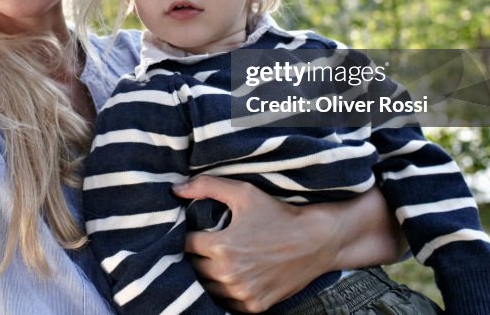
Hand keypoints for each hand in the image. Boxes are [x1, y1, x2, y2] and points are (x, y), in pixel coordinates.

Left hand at [173, 176, 335, 312]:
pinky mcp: (254, 306)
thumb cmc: (278, 214)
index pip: (185, 245)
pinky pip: (226, 303)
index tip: (196, 230)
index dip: (188, 236)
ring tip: (219, 259)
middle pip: (194, 268)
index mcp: (221, 247)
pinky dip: (226, 291)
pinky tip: (233, 276)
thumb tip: (174, 190)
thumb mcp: (243, 192)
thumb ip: (206, 186)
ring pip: (207, 287)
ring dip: (208, 275)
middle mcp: (228, 275)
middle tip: (208, 244)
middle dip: (197, 255)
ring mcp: (241, 293)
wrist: (315, 241)